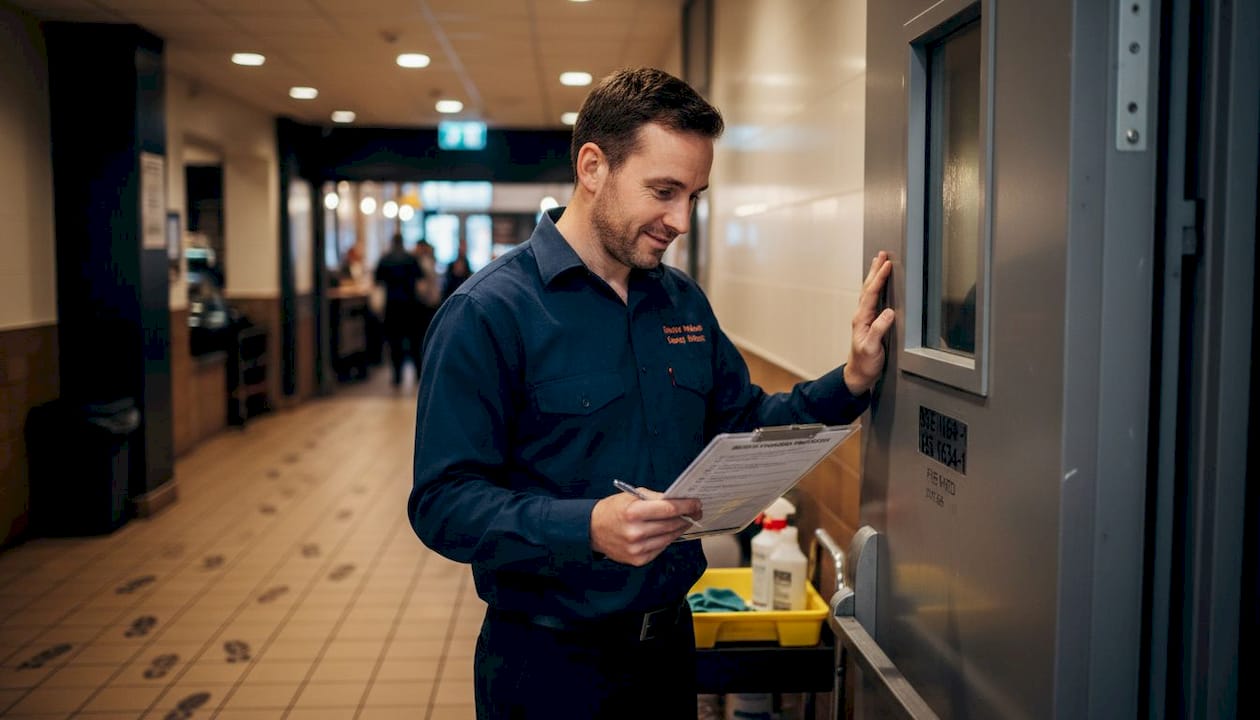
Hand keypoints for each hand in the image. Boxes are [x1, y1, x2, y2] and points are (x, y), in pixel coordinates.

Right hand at [590, 488, 701, 566]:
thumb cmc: (612, 510)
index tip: (697, 504)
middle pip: (672, 524)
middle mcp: (635, 532)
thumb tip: (678, 500)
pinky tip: (669, 532)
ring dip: (679, 529)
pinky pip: (661, 548)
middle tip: (695, 512)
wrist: (592, 530)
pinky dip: (667, 539)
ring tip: (685, 521)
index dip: (687, 506)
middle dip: (687, 517)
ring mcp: (637, 548)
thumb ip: (655, 498)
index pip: (669, 509)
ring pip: (669, 538)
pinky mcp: (638, 559)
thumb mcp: (631, 496)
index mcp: (633, 512)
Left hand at [844, 251, 895, 394]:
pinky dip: (876, 287)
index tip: (887, 265)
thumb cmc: (865, 363)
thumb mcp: (872, 347)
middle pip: (868, 288)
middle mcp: (862, 316)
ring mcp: (865, 318)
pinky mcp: (870, 322)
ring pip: (869, 291)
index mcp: (862, 319)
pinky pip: (872, 299)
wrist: (859, 374)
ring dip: (874, 276)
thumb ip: (880, 329)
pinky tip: (879, 284)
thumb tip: (889, 312)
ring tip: (879, 262)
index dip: (879, 278)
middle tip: (881, 254)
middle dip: (875, 270)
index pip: (871, 294)